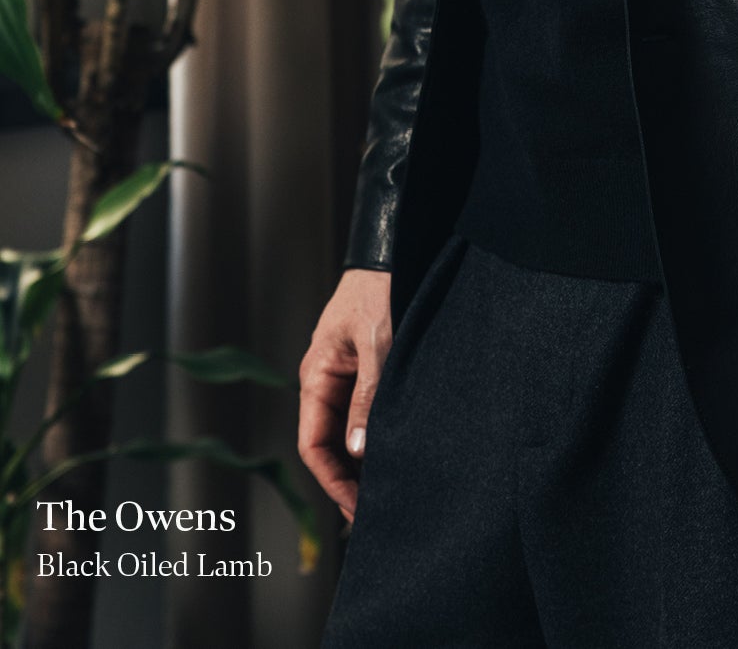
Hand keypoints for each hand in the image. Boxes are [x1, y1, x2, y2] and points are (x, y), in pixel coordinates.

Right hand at [297, 268, 392, 523]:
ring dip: (365, 462)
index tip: (356, 507)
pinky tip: (396, 456)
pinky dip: (377, 438)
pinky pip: (366, 414)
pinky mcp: (369, 372)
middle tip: (376, 513)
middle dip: (348, 480)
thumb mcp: (376, 344)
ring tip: (389, 492)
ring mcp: (347, 378)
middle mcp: (328, 382)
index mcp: (317, 376)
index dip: (332, 479)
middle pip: (330, 445)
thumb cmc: (379, 289)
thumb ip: (368, 395)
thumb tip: (358, 451)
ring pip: (350, 432)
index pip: (314, 444)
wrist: (393, 252)